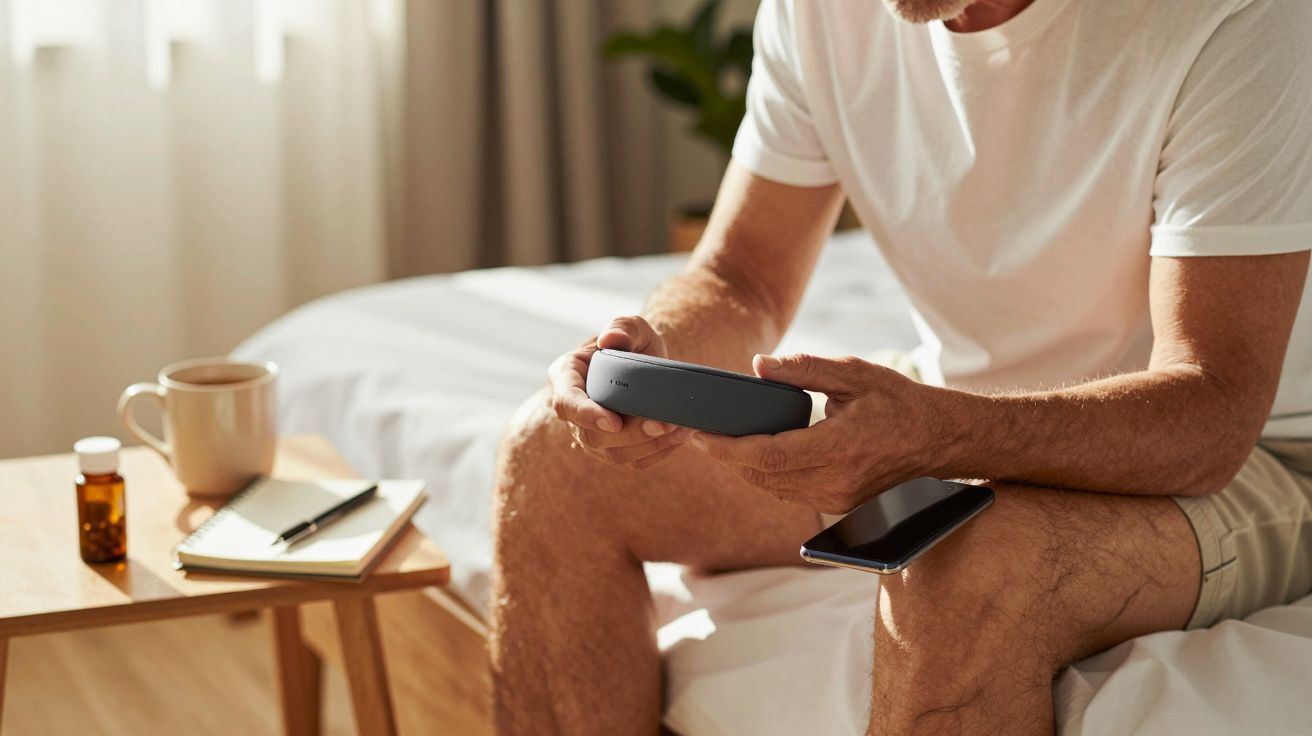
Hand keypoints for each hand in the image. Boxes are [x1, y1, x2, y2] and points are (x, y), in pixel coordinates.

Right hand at [546, 315, 691, 469]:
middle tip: (662, 424)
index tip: (613, 421)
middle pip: (591, 436)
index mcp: (567, 377)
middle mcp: (574, 412)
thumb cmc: (634, 344)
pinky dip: (659, 452)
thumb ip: (623, 327)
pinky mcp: (616, 451)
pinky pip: (635, 461)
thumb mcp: (632, 327)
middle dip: (629, 434)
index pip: (566, 403)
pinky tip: (680, 436)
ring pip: (614, 454)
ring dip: (648, 445)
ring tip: (679, 428)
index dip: (586, 415)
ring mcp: (593, 435)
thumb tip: (610, 339)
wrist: (649, 368)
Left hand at [689, 353, 950, 513]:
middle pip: (764, 477)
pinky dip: (766, 477)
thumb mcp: (854, 374)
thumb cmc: (898, 401)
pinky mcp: (841, 507)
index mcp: (840, 447)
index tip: (699, 436)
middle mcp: (837, 481)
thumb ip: (805, 369)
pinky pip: (791, 494)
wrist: (940, 440)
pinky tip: (752, 456)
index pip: (769, 456)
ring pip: (774, 490)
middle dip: (726, 458)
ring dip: (743, 469)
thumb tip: (759, 366)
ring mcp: (840, 500)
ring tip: (718, 444)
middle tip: (698, 435)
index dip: (728, 449)